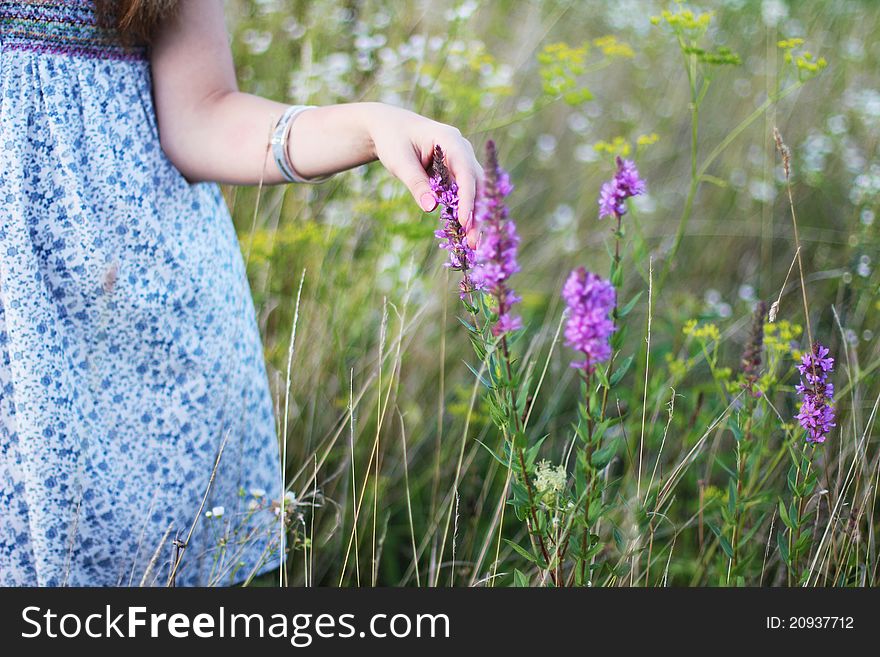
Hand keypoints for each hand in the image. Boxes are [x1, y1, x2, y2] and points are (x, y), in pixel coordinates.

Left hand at [364, 103, 483, 247]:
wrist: (389, 128)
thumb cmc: (393, 140)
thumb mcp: (400, 162)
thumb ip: (416, 183)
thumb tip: (430, 208)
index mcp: (450, 140)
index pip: (466, 172)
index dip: (468, 198)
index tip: (466, 222)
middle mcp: (462, 150)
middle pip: (477, 184)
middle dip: (477, 213)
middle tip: (474, 242)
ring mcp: (461, 162)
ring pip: (475, 192)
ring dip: (474, 217)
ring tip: (472, 243)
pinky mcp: (456, 174)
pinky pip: (464, 195)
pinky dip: (464, 213)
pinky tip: (463, 234)